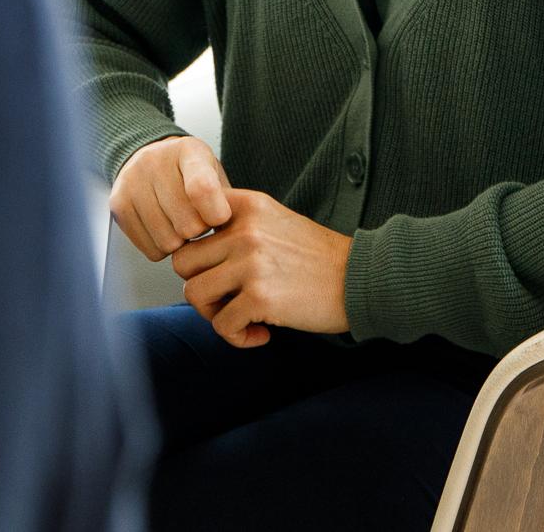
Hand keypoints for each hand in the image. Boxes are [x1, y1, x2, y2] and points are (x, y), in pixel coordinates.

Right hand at [110, 134, 231, 261]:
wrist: (150, 158)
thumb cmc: (190, 172)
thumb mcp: (214, 172)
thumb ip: (226, 198)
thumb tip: (233, 232)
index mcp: (188, 151)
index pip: (202, 188)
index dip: (216, 213)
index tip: (220, 219)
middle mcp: (155, 162)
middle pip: (187, 223)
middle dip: (199, 230)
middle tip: (199, 219)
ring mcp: (132, 182)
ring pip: (168, 241)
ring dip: (181, 242)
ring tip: (181, 223)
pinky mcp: (118, 204)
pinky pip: (150, 249)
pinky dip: (162, 248)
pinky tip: (165, 229)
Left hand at [172, 189, 352, 348]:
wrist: (360, 277)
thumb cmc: (317, 257)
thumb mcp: (276, 221)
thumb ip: (238, 227)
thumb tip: (193, 253)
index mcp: (248, 205)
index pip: (191, 221)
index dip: (196, 250)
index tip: (216, 267)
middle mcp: (245, 229)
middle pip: (183, 263)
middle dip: (201, 286)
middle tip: (227, 300)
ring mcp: (251, 262)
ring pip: (194, 295)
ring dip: (215, 314)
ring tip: (243, 317)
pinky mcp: (259, 297)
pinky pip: (222, 326)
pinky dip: (238, 337)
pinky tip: (262, 333)